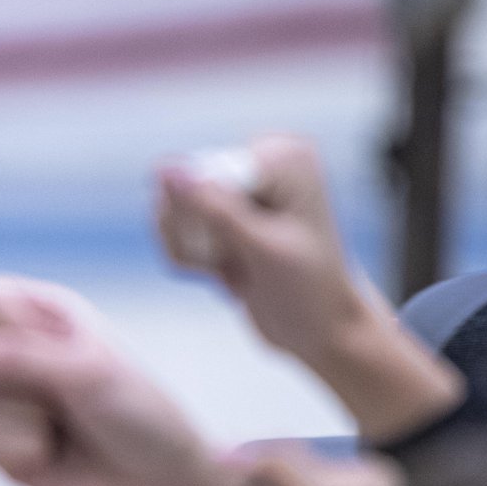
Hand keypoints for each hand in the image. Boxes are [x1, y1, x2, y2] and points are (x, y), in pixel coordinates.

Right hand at [0, 278, 241, 485]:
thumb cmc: (141, 418)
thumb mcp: (85, 372)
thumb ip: (15, 355)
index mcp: (48, 313)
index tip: (42, 354)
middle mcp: (24, 350)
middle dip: (9, 383)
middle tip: (61, 400)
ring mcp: (13, 399)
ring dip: (17, 424)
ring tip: (63, 432)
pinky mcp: (7, 444)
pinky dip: (15, 456)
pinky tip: (52, 460)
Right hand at [155, 135, 373, 364]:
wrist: (323, 329)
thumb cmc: (309, 290)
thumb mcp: (261, 248)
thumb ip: (212, 207)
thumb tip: (163, 168)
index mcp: (282, 156)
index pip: (203, 175)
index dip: (207, 222)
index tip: (241, 254)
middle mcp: (259, 160)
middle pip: (182, 189)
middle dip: (196, 238)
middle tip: (236, 268)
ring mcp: (240, 186)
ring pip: (172, 212)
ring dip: (192, 253)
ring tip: (234, 273)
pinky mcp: (222, 211)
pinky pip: (174, 228)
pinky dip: (191, 260)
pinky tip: (227, 274)